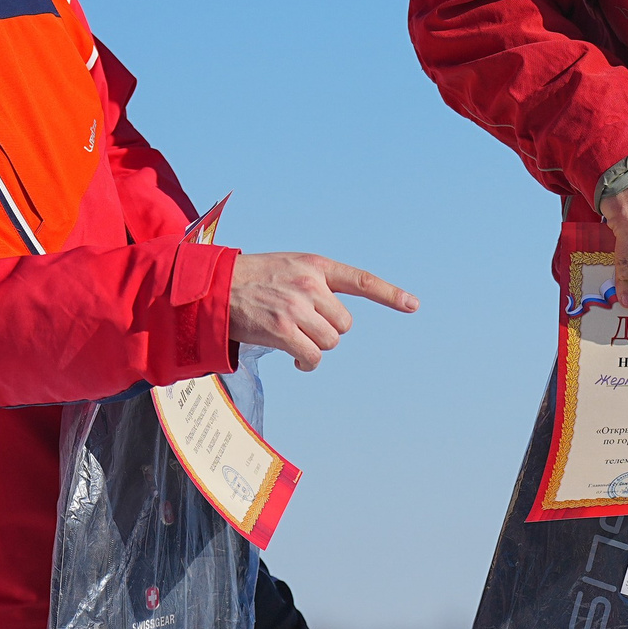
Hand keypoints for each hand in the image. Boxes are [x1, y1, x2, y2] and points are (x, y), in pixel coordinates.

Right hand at [226, 252, 418, 371]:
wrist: (214, 288)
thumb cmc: (253, 280)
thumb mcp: (290, 266)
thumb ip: (316, 283)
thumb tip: (336, 315)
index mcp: (316, 266)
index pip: (360, 280)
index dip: (389, 294)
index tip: (413, 305)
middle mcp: (311, 285)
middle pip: (344, 324)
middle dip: (327, 329)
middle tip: (303, 325)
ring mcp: (297, 307)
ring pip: (330, 341)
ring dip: (315, 346)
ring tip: (294, 337)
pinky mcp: (283, 330)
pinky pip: (312, 357)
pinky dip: (307, 362)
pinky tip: (296, 359)